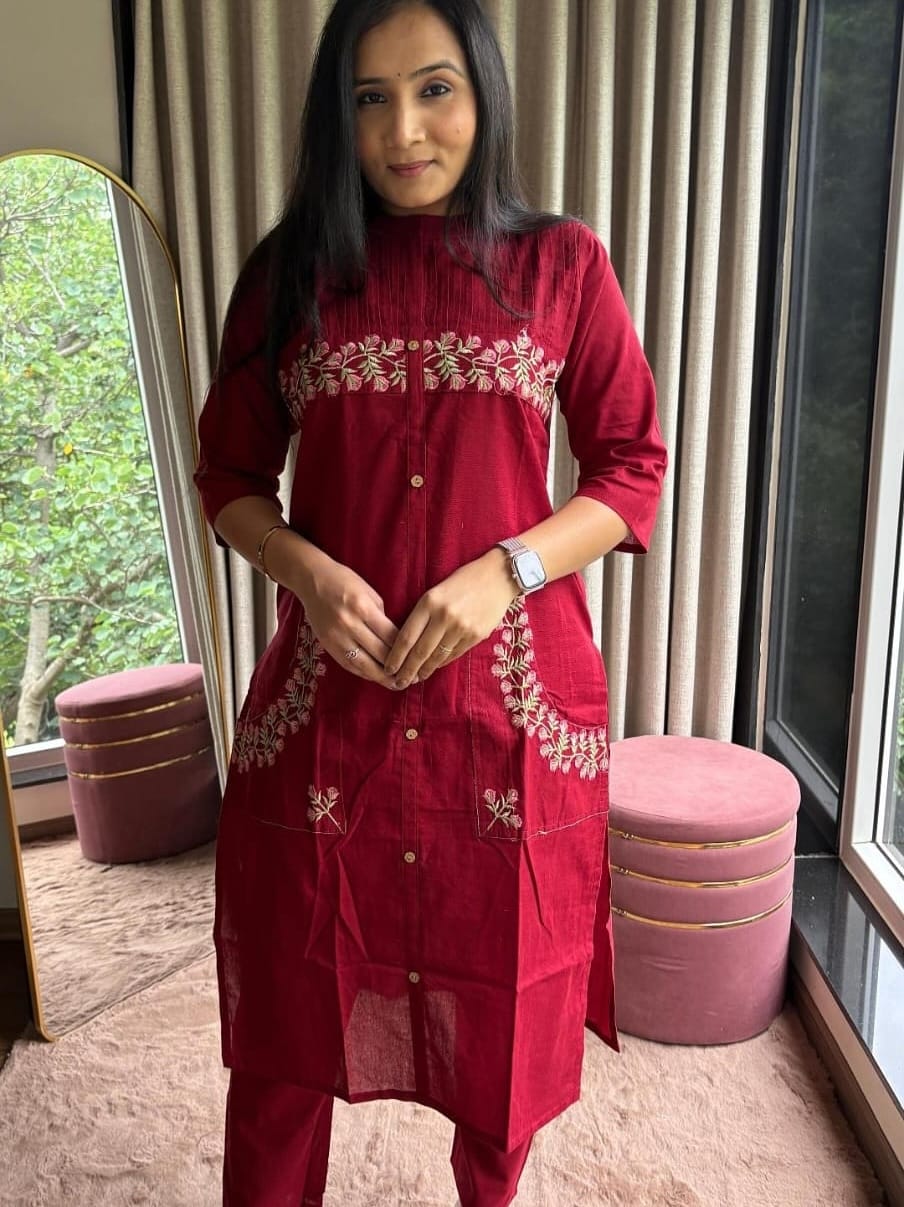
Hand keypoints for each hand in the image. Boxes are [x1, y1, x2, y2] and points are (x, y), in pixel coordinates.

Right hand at [293, 552, 400, 688]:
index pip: (390, 636)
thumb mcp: (369, 592)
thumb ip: (381, 616)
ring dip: (381, 677)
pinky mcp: (327, 645)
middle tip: (411, 678)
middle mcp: (349, 625)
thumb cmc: (344, 581)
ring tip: (395, 685)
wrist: (311, 581)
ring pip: (363, 665)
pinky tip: (375, 677)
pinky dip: (363, 673)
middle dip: (397, 668)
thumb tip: (395, 640)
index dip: (405, 651)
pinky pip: (348, 665)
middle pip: (379, 654)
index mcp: (363, 608)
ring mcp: (336, 637)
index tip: (416, 659)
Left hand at [385, 550, 519, 687]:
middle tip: (398, 683)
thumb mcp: (436, 591)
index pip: (406, 637)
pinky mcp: (476, 635)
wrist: (498, 576)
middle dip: (407, 671)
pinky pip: (454, 655)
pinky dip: (441, 664)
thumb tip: (407, 643)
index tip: (388, 668)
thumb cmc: (463, 581)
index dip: (395, 657)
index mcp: (429, 602)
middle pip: (420, 652)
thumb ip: (422, 614)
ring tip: (414, 679)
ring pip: (437, 657)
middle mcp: (444, 616)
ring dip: (424, 671)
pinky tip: (433, 668)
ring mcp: (462, 628)